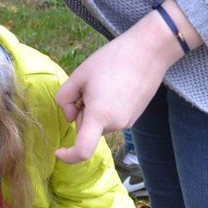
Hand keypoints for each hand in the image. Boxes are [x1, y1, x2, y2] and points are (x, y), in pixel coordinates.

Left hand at [55, 0, 202, 163]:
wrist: (149, 51)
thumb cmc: (112, 59)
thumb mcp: (79, 75)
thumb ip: (65, 99)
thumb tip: (71, 116)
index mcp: (100, 116)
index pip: (82, 151)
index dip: (68, 156)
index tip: (58, 151)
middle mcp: (115, 124)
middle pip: (87, 129)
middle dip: (81, 112)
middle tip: (87, 87)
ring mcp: (127, 122)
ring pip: (99, 123)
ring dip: (95, 108)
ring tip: (104, 83)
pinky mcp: (134, 116)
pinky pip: (112, 117)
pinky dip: (107, 107)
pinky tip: (114, 85)